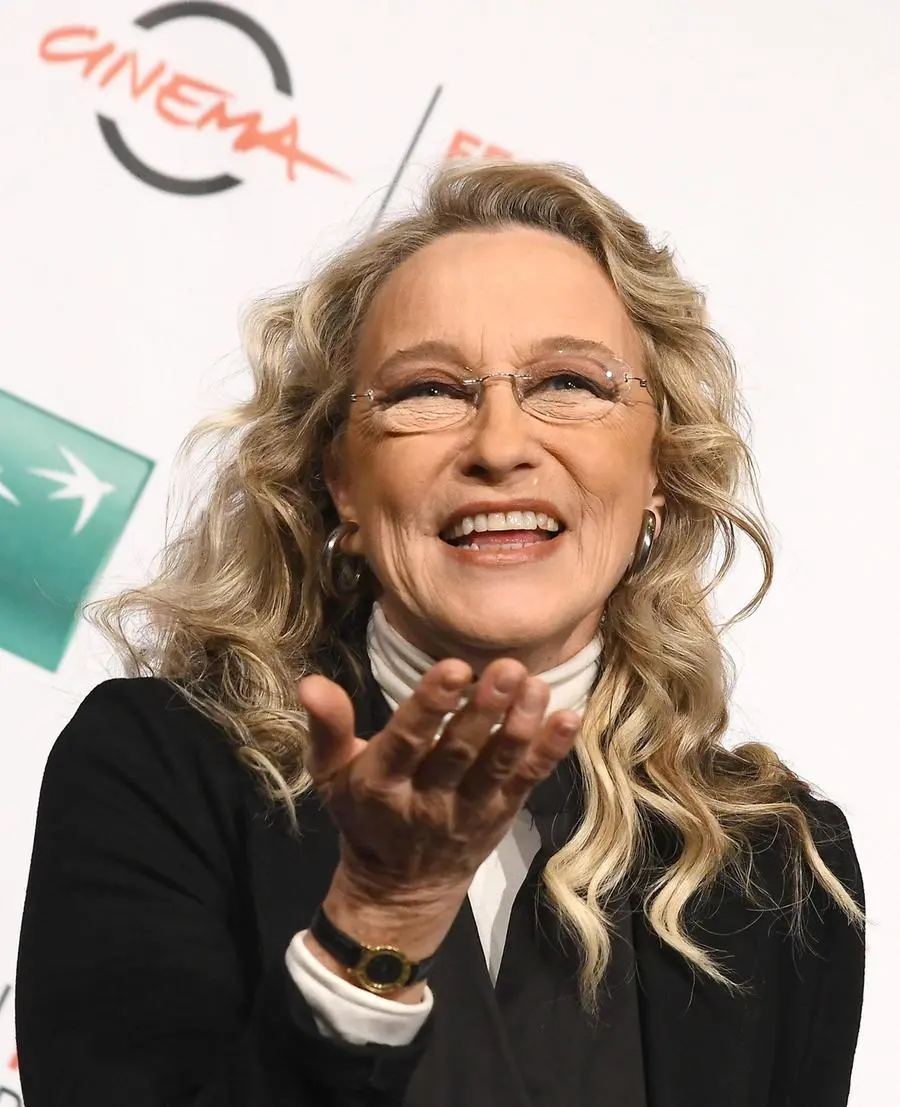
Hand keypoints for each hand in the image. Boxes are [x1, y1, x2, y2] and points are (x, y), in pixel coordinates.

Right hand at [296, 659, 579, 916]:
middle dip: (485, 711)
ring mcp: (470, 811)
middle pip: (459, 754)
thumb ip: (327, 727)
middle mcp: (428, 800)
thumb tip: (310, 682)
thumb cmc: (364, 813)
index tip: (454, 668)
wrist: (400, 889)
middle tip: (507, 668)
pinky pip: (528, 783)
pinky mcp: (501, 815)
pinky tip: (570, 719)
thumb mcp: (331, 774)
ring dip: (522, 726)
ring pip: (499, 767)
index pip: (406, 743)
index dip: (430, 707)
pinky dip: (550, 752)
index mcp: (381, 785)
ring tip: (537, 685)